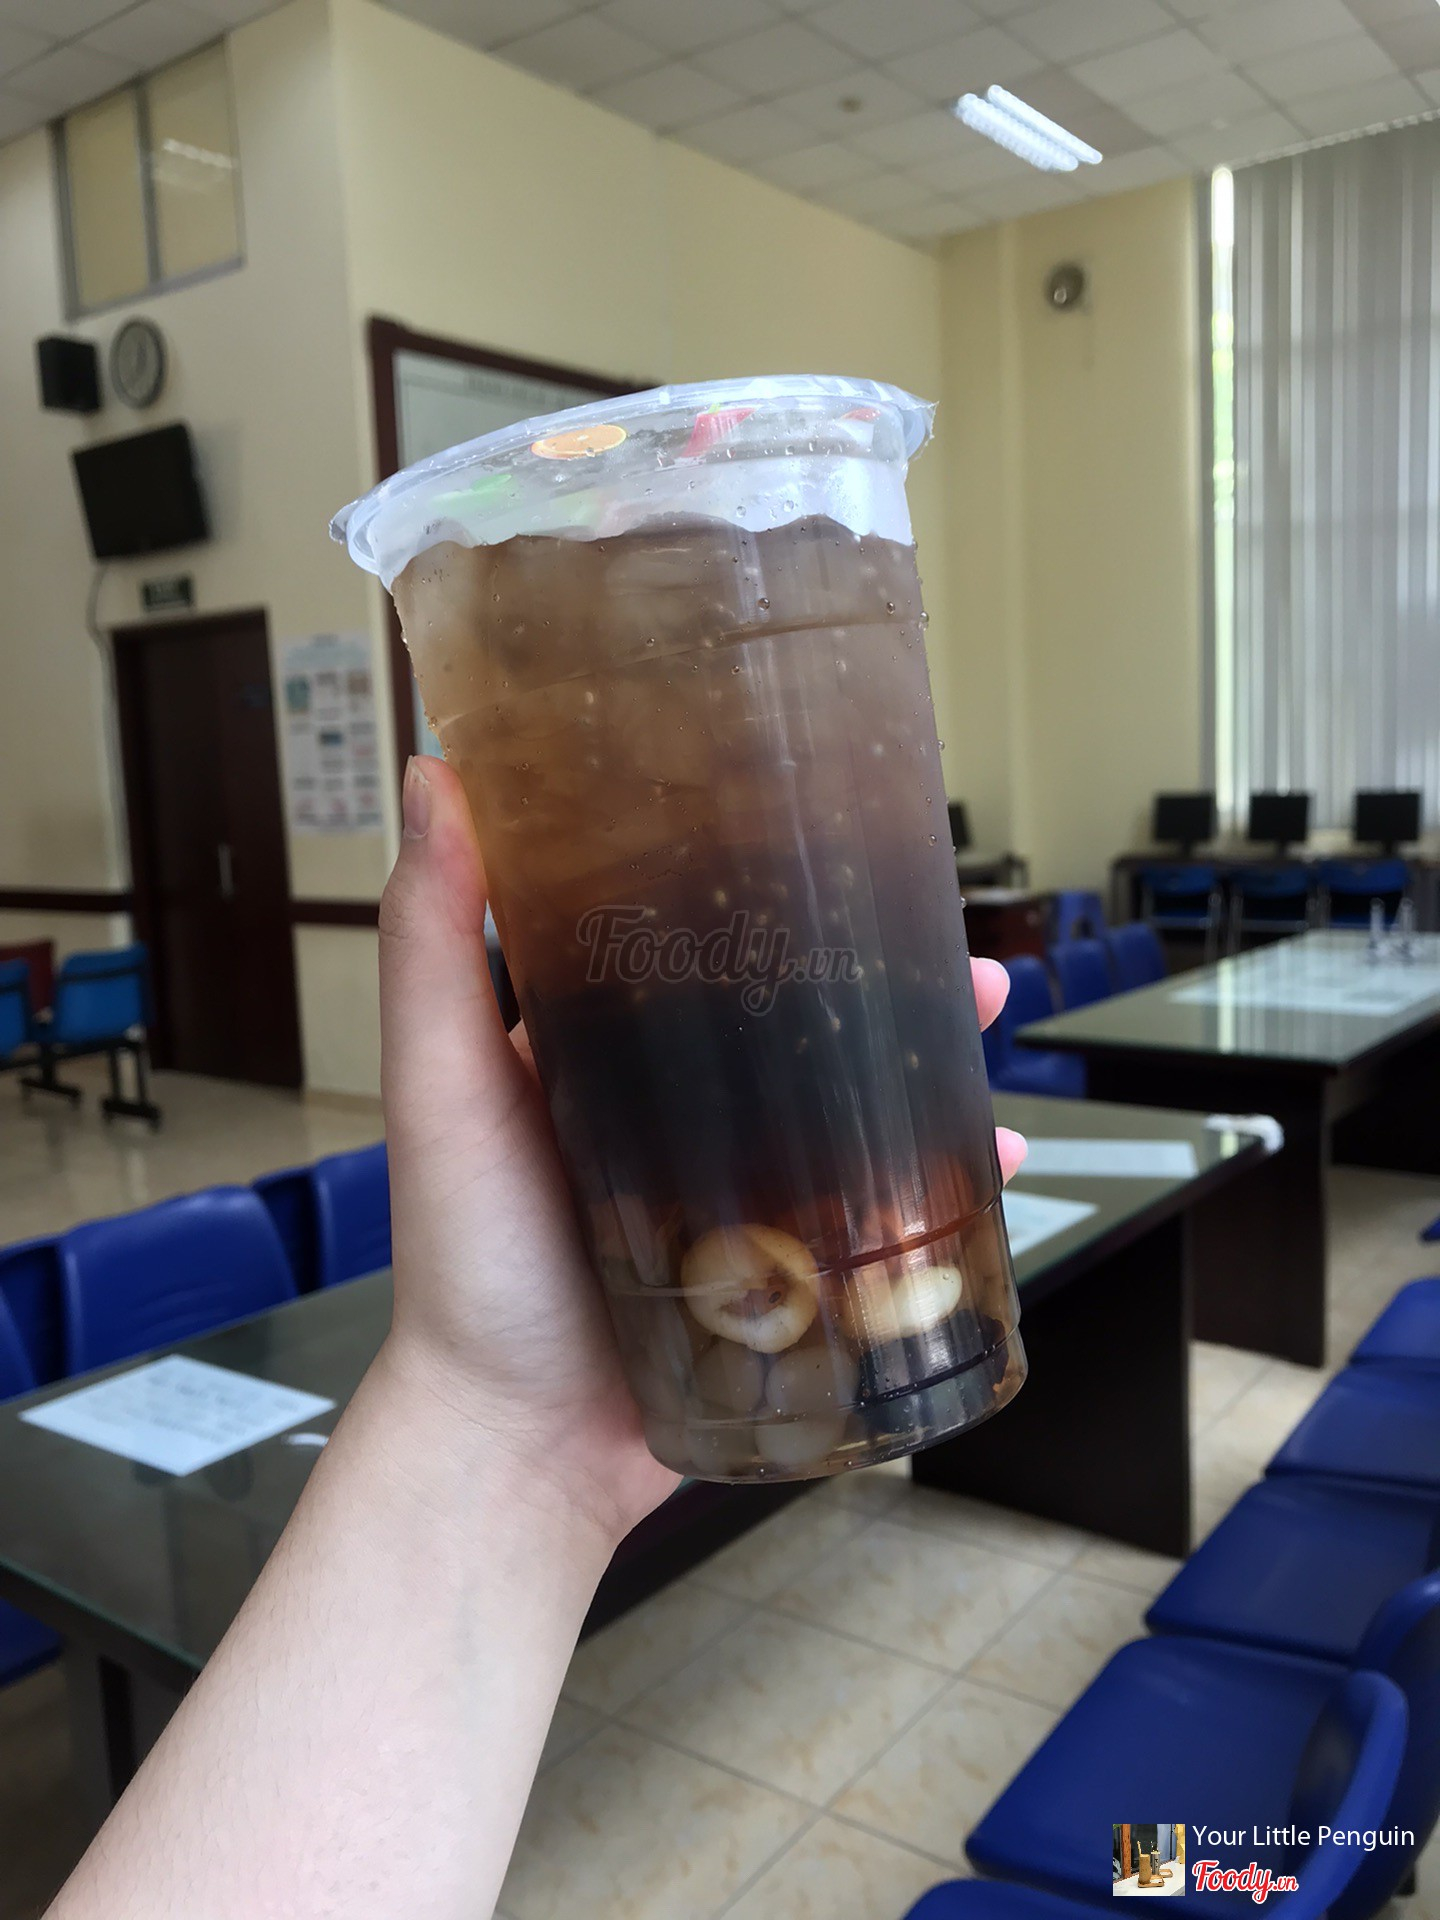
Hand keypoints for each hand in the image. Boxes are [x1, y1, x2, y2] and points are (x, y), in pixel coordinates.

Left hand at [376, 755, 1026, 1544]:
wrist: (517, 1447)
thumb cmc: (468, 1267)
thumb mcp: (443, 1086)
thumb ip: (434, 942)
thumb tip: (438, 774)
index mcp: (597, 1045)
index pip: (695, 937)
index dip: (771, 884)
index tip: (837, 839)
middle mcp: (671, 1105)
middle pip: (799, 1016)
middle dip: (886, 976)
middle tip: (960, 951)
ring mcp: (732, 1184)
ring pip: (851, 1101)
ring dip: (928, 1063)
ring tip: (991, 1030)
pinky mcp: (776, 1265)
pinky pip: (872, 1206)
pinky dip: (934, 1182)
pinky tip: (993, 1163)